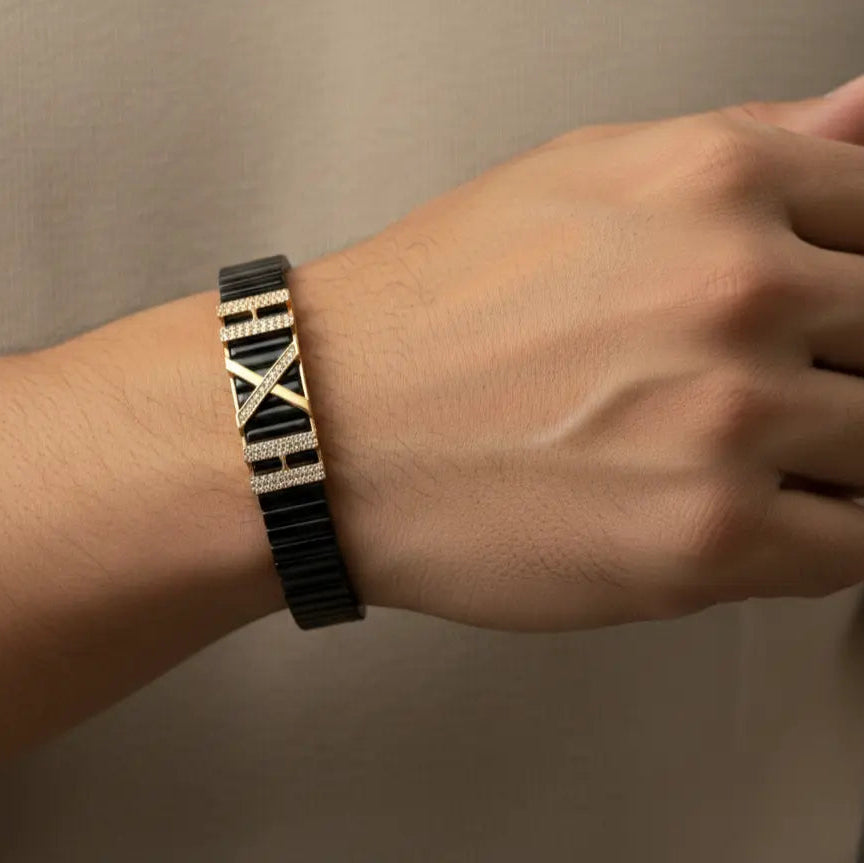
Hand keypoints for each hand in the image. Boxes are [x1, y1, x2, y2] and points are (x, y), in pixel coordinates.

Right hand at [291, 75, 863, 629]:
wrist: (335, 430)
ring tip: (731, 455)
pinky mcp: (705, 541)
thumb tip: (862, 119)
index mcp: (714, 186)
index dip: (856, 277)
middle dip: (842, 369)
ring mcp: (727, 421)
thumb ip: (750, 145)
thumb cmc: (435, 315)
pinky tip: (732, 510)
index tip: (826, 315)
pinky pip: (849, 547)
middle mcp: (733, 294)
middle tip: (761, 389)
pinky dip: (811, 535)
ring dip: (826, 458)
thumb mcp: (583, 180)